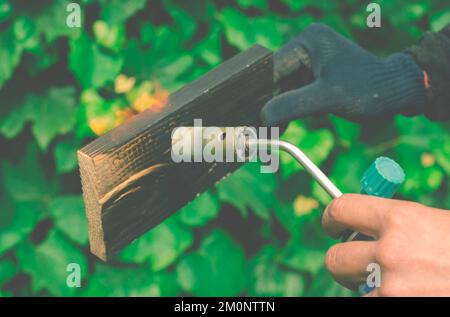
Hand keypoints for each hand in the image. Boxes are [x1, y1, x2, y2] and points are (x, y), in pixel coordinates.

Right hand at [261, 24, 428, 125]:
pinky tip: (281, 125)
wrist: (396, 92)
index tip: (252, 116)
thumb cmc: (367, 90)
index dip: (261, 94)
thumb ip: (292, 105)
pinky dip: (288, 108)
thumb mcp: (327, 98)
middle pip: (276, 79)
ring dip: (277, 108)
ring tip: (268, 130)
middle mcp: (306, 47)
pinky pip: (294, 92)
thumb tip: (262, 117)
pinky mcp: (315, 74)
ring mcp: (311, 61)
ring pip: (283, 88)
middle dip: (269, 104)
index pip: (273, 69)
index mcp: (308, 41)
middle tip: (259, 128)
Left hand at [322, 194, 449, 295]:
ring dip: (368, 286)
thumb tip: (367, 222)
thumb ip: (397, 222)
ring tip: (398, 283)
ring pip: (355, 287)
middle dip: (341, 261)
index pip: (341, 209)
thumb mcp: (436, 222)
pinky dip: (383, 299)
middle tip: (353, 265)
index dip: (331, 218)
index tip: (332, 226)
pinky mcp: (392, 307)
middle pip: (334, 257)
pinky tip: (410, 294)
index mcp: (400, 218)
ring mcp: (390, 287)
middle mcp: (390, 251)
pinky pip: (370, 301)